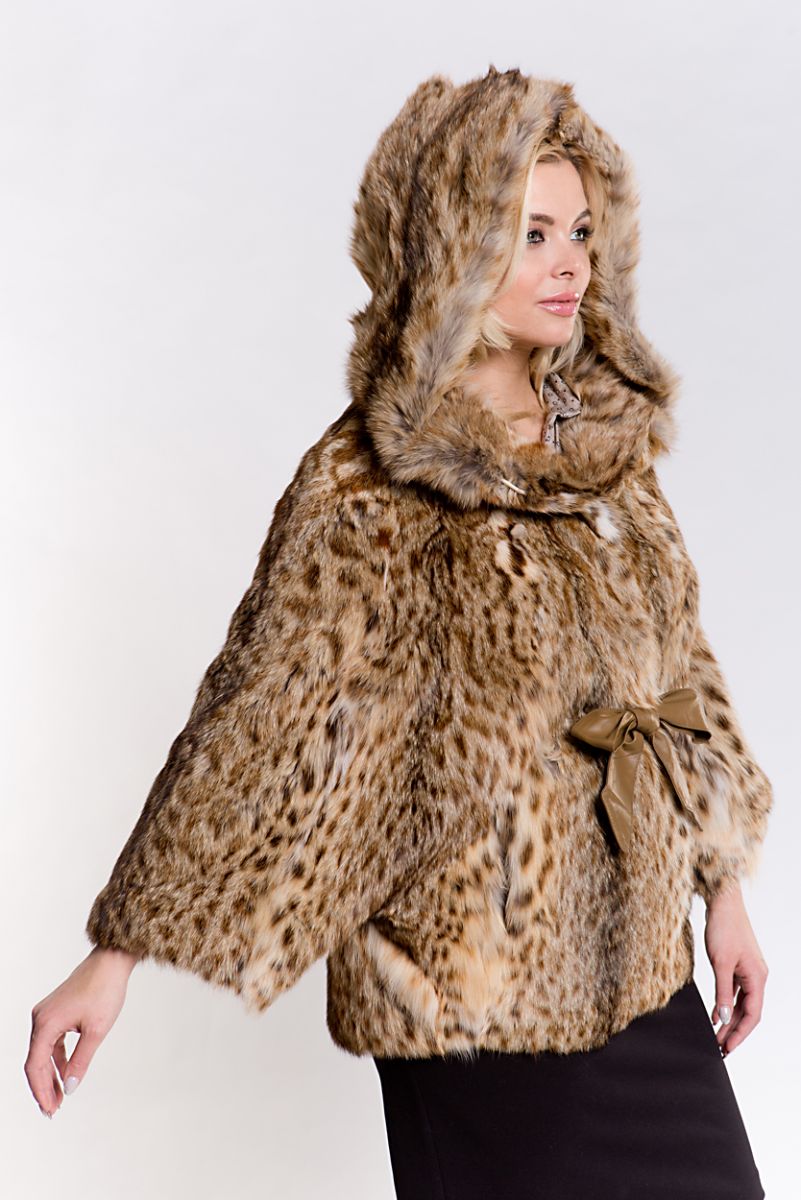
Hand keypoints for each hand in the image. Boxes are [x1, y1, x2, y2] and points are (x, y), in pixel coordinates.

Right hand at [25, 946, 139, 1118]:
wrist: (111, 961)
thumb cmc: (105, 990)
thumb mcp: (96, 1031)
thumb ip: (81, 1062)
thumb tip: (70, 1088)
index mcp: (45, 1023)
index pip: (35, 1066)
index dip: (41, 1091)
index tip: (51, 1109)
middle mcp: (40, 1017)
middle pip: (35, 1061)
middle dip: (44, 1087)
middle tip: (53, 1110)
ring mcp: (46, 1013)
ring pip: (42, 1052)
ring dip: (50, 1074)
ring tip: (60, 1096)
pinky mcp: (56, 1011)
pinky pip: (51, 1041)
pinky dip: (57, 1058)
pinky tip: (65, 1073)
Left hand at [703, 880, 767, 1057]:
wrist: (722, 902)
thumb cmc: (723, 927)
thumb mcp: (720, 963)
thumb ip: (723, 992)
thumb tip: (724, 1018)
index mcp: (757, 977)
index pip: (753, 1014)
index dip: (740, 1033)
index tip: (727, 1048)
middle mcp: (756, 976)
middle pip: (748, 1011)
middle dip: (734, 1031)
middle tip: (719, 1047)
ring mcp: (748, 970)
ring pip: (741, 1002)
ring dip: (730, 1019)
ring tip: (717, 1036)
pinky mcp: (738, 964)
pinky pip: (734, 991)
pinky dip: (726, 1003)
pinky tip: (716, 1014)